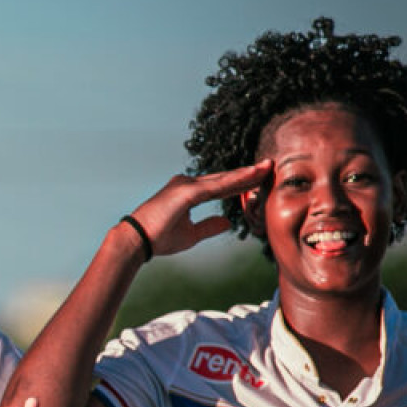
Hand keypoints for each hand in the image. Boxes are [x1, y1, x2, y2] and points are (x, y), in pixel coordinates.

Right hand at [119, 162, 273, 259]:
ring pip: (223, 179)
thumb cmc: (159, 238)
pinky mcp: (187, 192)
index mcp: (188, 192)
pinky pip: (217, 186)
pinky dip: (235, 181)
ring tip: (266, 167)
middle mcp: (187, 183)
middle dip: (248, 173)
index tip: (259, 178)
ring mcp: (187, 185)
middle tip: (270, 165)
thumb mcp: (191, 234)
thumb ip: (210, 226)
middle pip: (225, 178)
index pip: (221, 186)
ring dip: (246, 174)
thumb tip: (229, 222)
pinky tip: (251, 176)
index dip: (241, 182)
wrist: (136, 241)